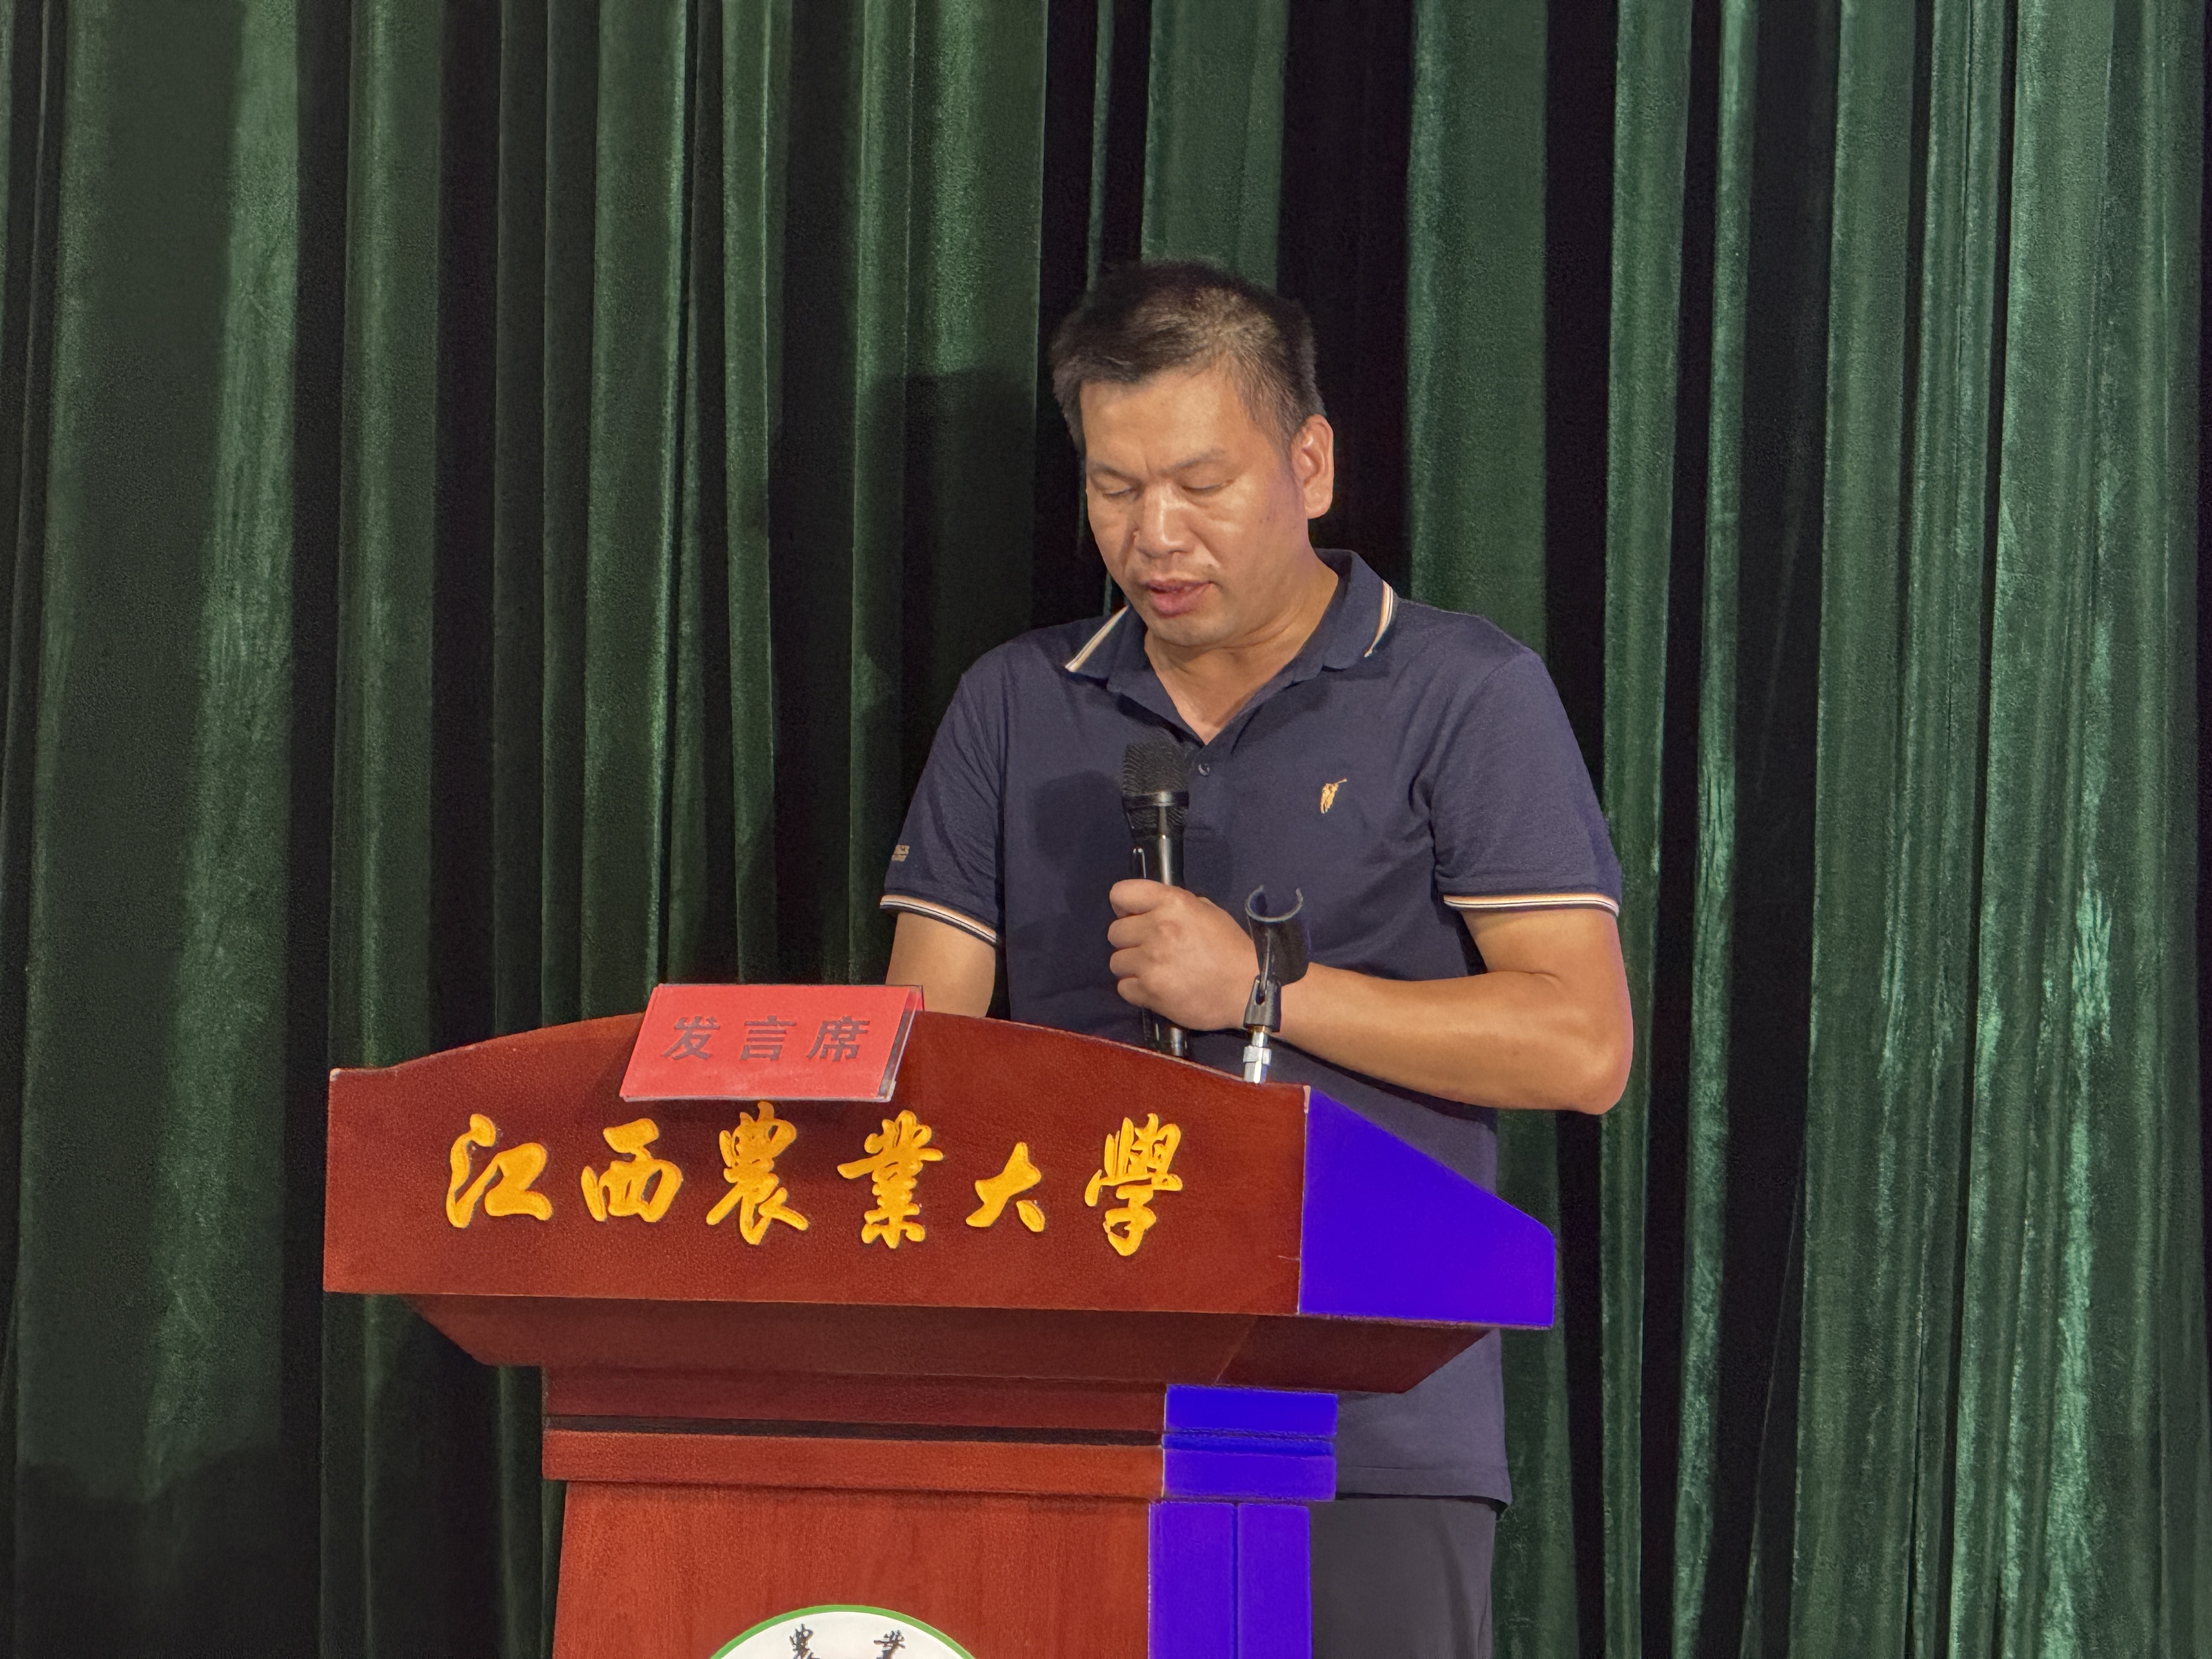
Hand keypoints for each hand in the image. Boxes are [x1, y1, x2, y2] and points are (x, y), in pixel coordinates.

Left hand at [1106, 880, 1256, 1031]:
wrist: (1249, 990)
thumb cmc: (1231, 950)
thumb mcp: (1208, 912)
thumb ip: (1174, 907)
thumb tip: (1148, 910)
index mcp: (1172, 904)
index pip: (1120, 893)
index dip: (1125, 907)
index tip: (1135, 917)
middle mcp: (1158, 929)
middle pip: (1114, 932)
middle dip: (1130, 940)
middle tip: (1150, 949)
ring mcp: (1151, 962)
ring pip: (1115, 962)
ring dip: (1132, 966)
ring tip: (1154, 971)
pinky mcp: (1150, 991)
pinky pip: (1123, 988)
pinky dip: (1136, 989)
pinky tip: (1156, 988)